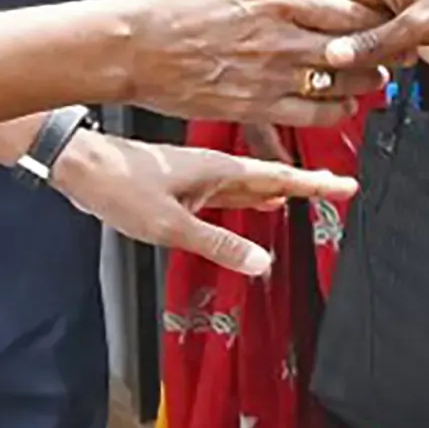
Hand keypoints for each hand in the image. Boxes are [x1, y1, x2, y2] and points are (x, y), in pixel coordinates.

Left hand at [43, 126, 351, 283]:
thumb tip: (260, 262)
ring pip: (254, 182)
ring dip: (283, 188)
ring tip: (310, 194)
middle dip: (309, 183)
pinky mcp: (185, 183)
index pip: (281, 177)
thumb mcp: (171, 225)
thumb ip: (218, 244)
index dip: (316, 184)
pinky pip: (232, 190)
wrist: (81, 165)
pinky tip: (261, 201)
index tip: (347, 186)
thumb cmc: (119, 185)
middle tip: (340, 189)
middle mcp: (215, 168)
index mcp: (219, 170)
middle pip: (274, 176)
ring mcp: (200, 174)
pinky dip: (253, 195)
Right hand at [101, 0, 384, 129]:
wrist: (125, 47)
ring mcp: (270, 77)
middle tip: (395, 50)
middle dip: (380, 50)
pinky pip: (311, 115)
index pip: (346, 9)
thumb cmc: (162, 0)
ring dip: (363, 83)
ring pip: (339, 85)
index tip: (384, 15)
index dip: (373, 15)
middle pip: (353, 49)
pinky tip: (339, 106)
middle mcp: (281, 40)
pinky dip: (334, 112)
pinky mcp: (254, 108)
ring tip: (374, 79)